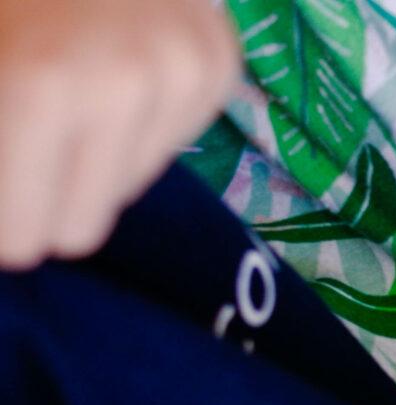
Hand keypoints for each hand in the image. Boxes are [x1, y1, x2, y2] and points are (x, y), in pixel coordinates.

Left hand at [0, 0, 240, 268]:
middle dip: (40, 199)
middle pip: (79, 228)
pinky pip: (166, 144)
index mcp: (38, 89)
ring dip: (88, 157)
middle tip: (23, 148)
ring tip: (66, 88)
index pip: (19, 233)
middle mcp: (120, 90)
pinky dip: (134, 121)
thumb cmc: (6, 3)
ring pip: (123, 186)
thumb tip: (6, 234)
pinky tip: (112, 67)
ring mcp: (181, 76)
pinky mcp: (217, 64)